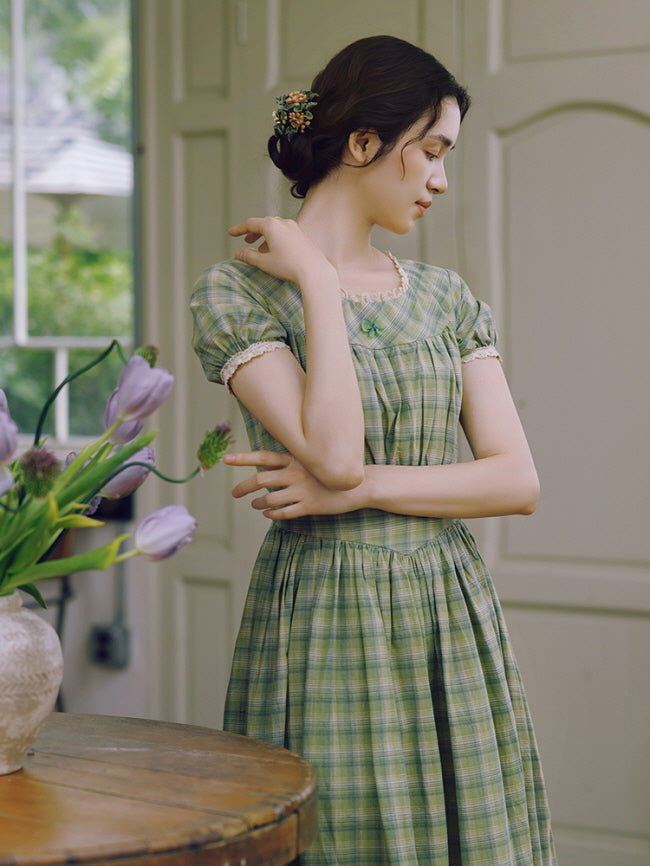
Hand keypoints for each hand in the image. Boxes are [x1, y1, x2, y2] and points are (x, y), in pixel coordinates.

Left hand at [224, 450, 363, 518]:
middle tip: (235, 493)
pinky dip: (272, 515)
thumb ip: (289, 464)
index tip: (226, 460)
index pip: (263, 457)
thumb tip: (266, 469)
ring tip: (255, 505)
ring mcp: (302, 491)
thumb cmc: (331, 472)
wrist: (359, 485)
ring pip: (269, 500)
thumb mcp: (311, 462)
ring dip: (258, 504)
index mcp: (295, 460)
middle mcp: (296, 473)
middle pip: (260, 480)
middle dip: (243, 487)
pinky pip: (283, 513)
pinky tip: (270, 515)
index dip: (243, 458)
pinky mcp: (309, 506)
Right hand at [229, 217, 335, 286]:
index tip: (231, 233)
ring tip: (261, 250)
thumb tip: (238, 253)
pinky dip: (277, 239)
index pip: (250, 223)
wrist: (314, 271)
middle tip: (247, 241)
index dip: (239, 229)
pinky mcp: (303, 236)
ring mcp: (295, 228)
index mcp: (271, 225)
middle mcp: (284, 223)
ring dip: (266, 237)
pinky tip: (277, 252)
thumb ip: (249, 256)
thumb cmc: (288, 266)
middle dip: (254, 232)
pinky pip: (286, 233)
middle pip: (264, 224)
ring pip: (276, 228)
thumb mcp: (264, 262)